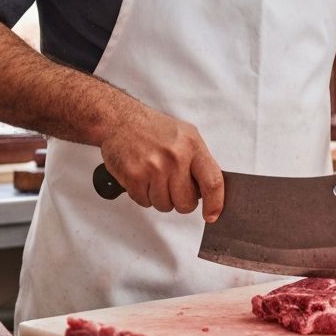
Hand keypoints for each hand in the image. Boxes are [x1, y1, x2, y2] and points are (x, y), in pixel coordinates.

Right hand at [99, 106, 224, 221]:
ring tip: (154, 177)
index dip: (215, 204)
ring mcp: (154, 167)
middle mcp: (175, 157)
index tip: (212, 215)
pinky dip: (143, 195)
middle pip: (186, 203)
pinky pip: (144, 203)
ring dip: (160, 198)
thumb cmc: (154, 129)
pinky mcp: (134, 176)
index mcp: (192, 146)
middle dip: (180, 201)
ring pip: (164, 205)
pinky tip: (142, 177)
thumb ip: (199, 162)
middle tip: (173, 187)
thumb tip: (210, 191)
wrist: (121, 120)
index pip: (212, 182)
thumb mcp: (186, 136)